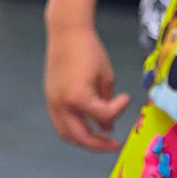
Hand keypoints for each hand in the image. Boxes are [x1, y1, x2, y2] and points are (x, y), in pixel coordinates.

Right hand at [44, 24, 131, 151]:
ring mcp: (53, 102)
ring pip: (66, 134)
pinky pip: (59, 123)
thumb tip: (107, 126)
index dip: (119, 109)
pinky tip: (86, 126)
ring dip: (83, 141)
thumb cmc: (89, 50)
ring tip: (99, 140)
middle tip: (114, 144)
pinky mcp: (50, 98)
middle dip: (99, 145)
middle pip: (81, 137)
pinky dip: (72, 130)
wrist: (67, 32)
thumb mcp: (106, 76)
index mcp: (79, 97)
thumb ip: (107, 104)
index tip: (126, 98)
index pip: (103, 117)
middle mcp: (62, 104)